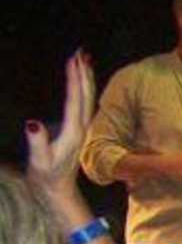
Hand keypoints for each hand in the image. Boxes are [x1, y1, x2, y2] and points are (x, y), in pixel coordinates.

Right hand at [24, 50, 95, 210]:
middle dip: (84, 73)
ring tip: (83, 60)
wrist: (57, 191)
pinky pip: (82, 104)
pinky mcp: (77, 131)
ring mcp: (81, 129)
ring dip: (86, 79)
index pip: (75, 100)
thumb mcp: (39, 161)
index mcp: (73, 132)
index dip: (75, 79)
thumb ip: (37, 142)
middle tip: (81, 52)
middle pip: (85, 96)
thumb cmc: (46, 177)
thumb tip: (32, 124)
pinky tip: (81, 82)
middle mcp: (81, 128)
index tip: (73, 60)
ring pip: (87, 99)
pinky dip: (82, 89)